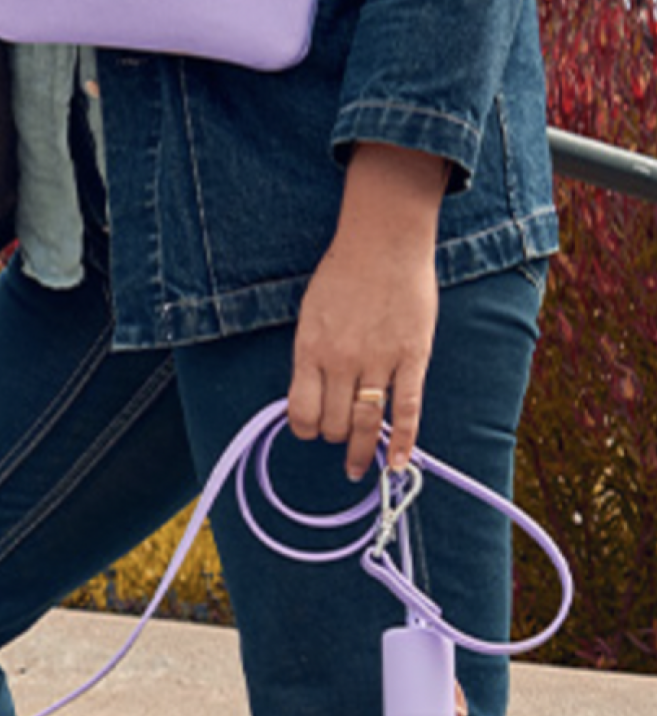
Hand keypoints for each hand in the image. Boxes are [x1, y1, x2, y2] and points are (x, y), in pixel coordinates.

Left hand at [286, 143, 447, 477]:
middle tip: (339, 441)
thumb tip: (309, 393)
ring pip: (367, 423)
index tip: (311, 430)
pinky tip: (399, 464)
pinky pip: (408, 410)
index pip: (301, 411)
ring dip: (362, 452)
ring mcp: (379, 362)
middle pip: (334, 423)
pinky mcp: (413, 359)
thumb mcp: (311, 314)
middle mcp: (341, 361)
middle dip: (334, 437)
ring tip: (360, 470)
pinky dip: (405, 442)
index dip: (305, 428)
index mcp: (310, 350)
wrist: (383, 245)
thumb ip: (311, 354)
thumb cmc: (342, 276)